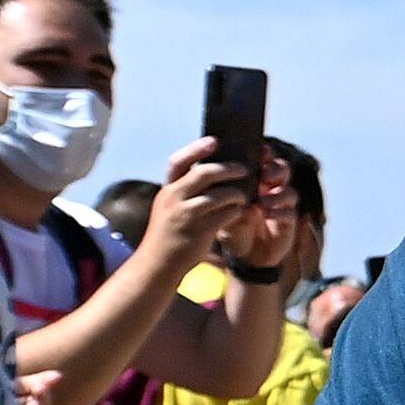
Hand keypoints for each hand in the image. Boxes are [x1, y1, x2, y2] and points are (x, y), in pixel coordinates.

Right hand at [145, 144, 263, 267]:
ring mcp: (186, 214)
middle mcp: (174, 198)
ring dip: (237, 192)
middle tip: (245, 169)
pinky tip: (241, 211)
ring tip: (245, 194)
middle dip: (228, 168)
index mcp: (168, 189)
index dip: (197, 148)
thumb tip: (210, 170)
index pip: (179, 161)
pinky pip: (226, 214)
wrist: (159, 264)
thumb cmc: (169, 233)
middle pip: (204, 173)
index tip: (215, 141)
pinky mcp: (200, 230)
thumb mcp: (169, 207)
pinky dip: (236, 210)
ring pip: (219, 194)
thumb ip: (184, 190)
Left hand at [219, 155, 301, 284]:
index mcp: (256, 180)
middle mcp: (272, 189)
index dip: (264, 153)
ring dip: (277, 194)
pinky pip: (290, 213)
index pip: (264, 160)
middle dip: (275, 169)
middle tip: (264, 175)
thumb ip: (227, 200)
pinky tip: (267, 215)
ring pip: (289, 191)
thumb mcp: (224, 212)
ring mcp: (282, 205)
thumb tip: (232, 191)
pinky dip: (279, 212)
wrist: (244, 256)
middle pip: (282, 169)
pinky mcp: (288, 222)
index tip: (260, 151)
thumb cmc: (232, 228)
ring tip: (263, 202)